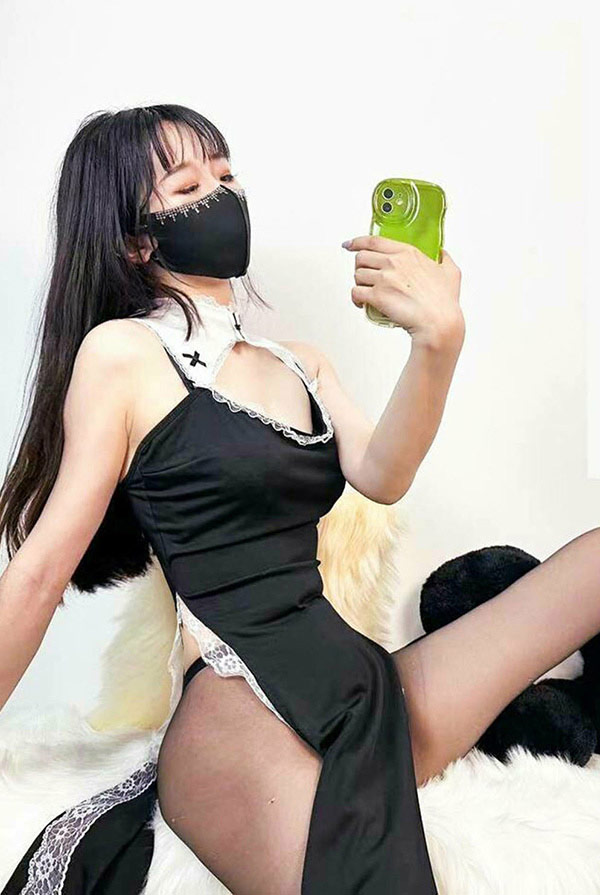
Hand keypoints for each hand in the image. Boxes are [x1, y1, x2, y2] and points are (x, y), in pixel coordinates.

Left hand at [342, 235, 463, 347]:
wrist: (438, 322)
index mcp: (408, 253)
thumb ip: (444, 259)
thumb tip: (442, 253)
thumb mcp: (450, 273)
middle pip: (361, 257)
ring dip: (359, 284)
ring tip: (367, 292)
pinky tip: (362, 303)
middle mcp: (393, 262)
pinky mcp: (377, 296)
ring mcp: (384, 279)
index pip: (374, 241)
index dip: (358, 242)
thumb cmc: (443, 301)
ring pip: (357, 275)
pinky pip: (356, 293)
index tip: (350, 244)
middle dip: (360, 267)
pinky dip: (356, 299)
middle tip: (365, 276)